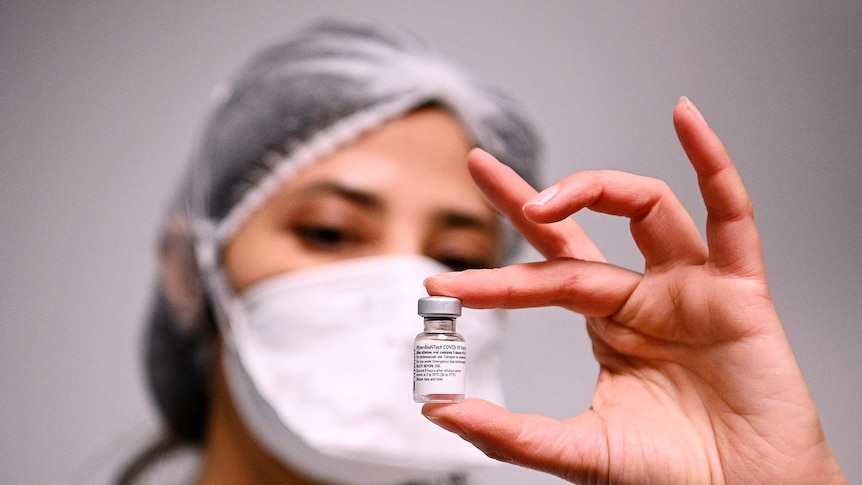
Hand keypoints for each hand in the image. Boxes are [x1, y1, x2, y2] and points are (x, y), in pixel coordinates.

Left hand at [423, 98, 844, 483]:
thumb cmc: (677, 475)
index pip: (545, 276)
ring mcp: (691, 288)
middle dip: (529, 198)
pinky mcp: (739, 291)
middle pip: (582, 227)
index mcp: (610, 325)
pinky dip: (712, 163)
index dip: (495, 274)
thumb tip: (441, 410)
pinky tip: (686, 120)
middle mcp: (646, 297)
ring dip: (594, 190)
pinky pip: (732, 214)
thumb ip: (511, 432)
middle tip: (480, 167)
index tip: (441, 281)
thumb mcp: (579, 450)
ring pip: (646, 208)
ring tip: (540, 202)